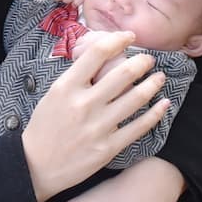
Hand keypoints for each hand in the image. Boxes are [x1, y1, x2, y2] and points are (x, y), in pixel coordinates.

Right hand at [21, 31, 168, 201]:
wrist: (37, 165)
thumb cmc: (45, 126)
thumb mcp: (54, 94)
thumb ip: (76, 77)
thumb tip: (101, 57)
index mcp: (67, 87)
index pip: (97, 53)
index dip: (117, 40)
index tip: (128, 36)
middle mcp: (84, 104)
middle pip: (122, 74)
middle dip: (141, 62)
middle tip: (149, 58)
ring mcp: (98, 126)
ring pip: (135, 99)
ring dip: (152, 84)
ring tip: (159, 77)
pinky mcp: (108, 147)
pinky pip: (138, 127)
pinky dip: (155, 113)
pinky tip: (164, 104)